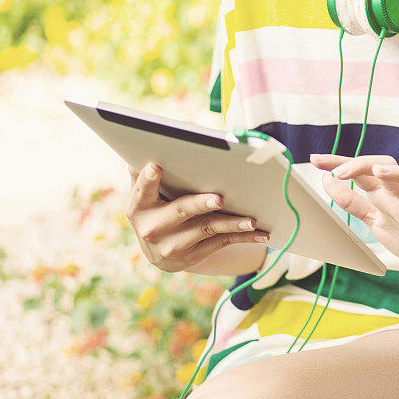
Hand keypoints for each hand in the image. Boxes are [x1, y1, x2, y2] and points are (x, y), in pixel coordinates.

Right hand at [126, 163, 269, 272]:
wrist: (159, 250)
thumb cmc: (155, 208)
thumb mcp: (144, 193)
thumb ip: (142, 171)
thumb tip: (141, 142)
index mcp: (138, 207)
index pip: (142, 191)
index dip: (148, 180)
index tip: (155, 166)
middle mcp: (153, 229)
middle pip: (181, 211)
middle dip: (200, 204)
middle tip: (219, 198)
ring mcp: (173, 245)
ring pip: (207, 229)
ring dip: (231, 224)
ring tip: (250, 220)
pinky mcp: (193, 256)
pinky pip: (222, 243)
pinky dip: (243, 237)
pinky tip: (260, 233)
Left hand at [310, 154, 398, 277]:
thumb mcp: (372, 217)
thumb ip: (351, 201)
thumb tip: (327, 181)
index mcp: (384, 192)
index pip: (360, 170)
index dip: (338, 162)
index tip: (315, 159)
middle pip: (386, 166)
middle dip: (361, 164)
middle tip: (338, 172)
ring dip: (396, 173)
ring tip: (377, 172)